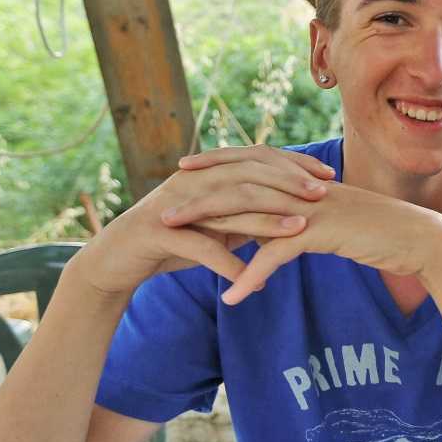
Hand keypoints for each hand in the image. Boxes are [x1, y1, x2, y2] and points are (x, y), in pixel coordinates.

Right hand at [74, 145, 333, 296]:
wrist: (115, 261)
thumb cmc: (169, 243)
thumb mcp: (214, 228)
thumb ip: (246, 219)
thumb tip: (289, 220)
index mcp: (207, 175)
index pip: (257, 160)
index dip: (293, 165)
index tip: (327, 177)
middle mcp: (192, 182)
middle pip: (247, 175)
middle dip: (288, 184)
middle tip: (323, 195)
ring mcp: (174, 205)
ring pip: (228, 206)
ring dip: (267, 219)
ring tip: (300, 230)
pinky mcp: (158, 233)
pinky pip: (201, 247)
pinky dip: (230, 265)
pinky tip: (254, 281)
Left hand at [198, 182, 441, 305]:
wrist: (420, 239)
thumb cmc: (383, 231)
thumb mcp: (339, 218)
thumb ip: (308, 216)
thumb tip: (282, 224)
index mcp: (306, 177)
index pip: (254, 161)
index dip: (219, 162)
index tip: (187, 168)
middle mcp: (303, 185)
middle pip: (240, 183)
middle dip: (198, 193)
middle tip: (164, 204)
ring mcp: (311, 207)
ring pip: (249, 214)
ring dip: (209, 230)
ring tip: (175, 240)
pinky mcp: (322, 232)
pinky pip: (276, 255)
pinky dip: (250, 276)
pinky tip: (230, 297)